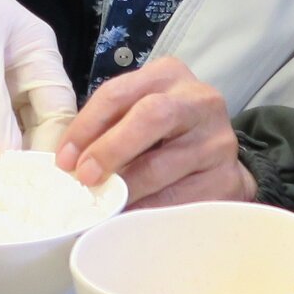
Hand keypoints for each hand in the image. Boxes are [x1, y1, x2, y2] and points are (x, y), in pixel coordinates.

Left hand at [52, 57, 252, 206]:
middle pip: (151, 117)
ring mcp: (218, 139)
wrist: (218, 158)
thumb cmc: (167, 134)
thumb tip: (68, 161)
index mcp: (168, 75)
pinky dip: (149, 210)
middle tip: (85, 178)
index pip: (118, 93)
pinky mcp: (228, 178)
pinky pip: (181, 199)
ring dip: (125, 188)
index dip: (86, 126)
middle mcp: (199, 100)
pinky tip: (131, 218)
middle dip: (110, 149)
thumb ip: (108, 127)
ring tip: (103, 204)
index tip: (65, 159)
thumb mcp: (138, 114)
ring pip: (163, 165)